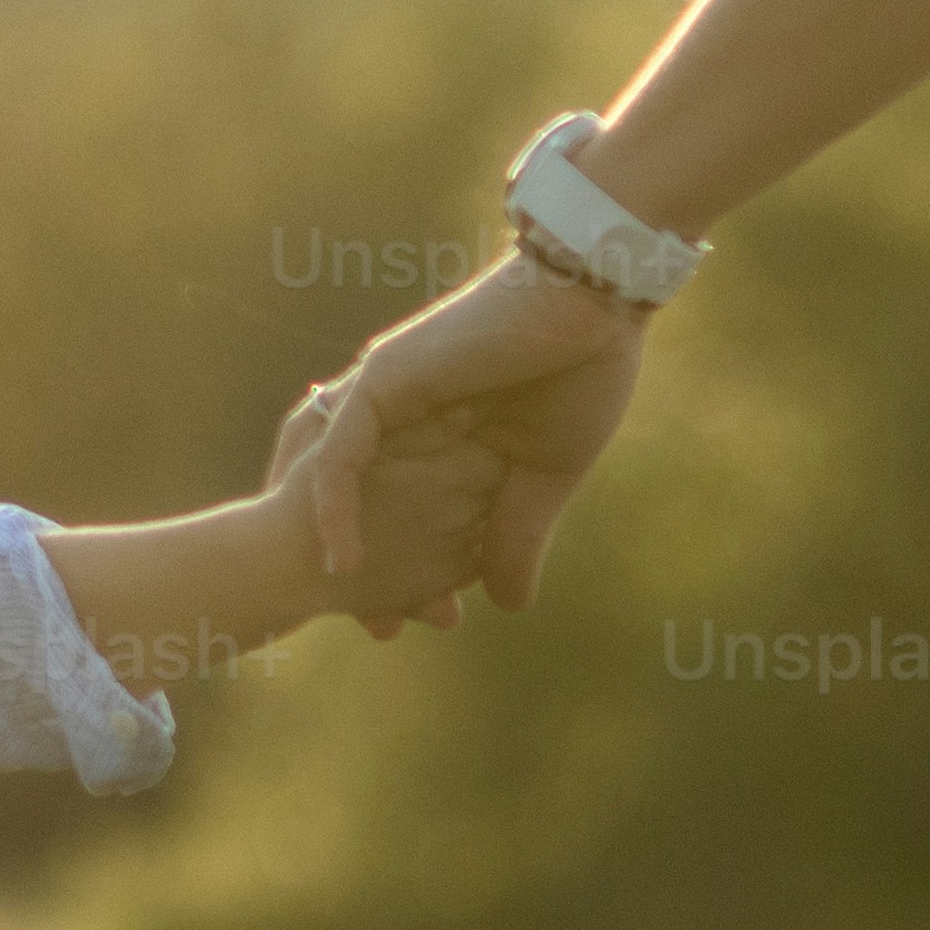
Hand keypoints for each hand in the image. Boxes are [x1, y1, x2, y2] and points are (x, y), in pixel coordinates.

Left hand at [281, 253, 648, 622]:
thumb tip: (508, 603)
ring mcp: (380, 395)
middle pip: (349, 499)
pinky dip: (332, 508)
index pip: (392, 508)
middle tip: (377, 630)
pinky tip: (342, 561)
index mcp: (431, 433)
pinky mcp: (382, 380)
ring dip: (339, 545)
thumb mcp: (546, 476)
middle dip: (355, 565)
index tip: (410, 624)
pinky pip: (337, 454)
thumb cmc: (582, 372)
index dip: (396, 567)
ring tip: (351, 605)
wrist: (598, 300)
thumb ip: (517, 534)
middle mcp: (393, 415)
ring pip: (331, 480)